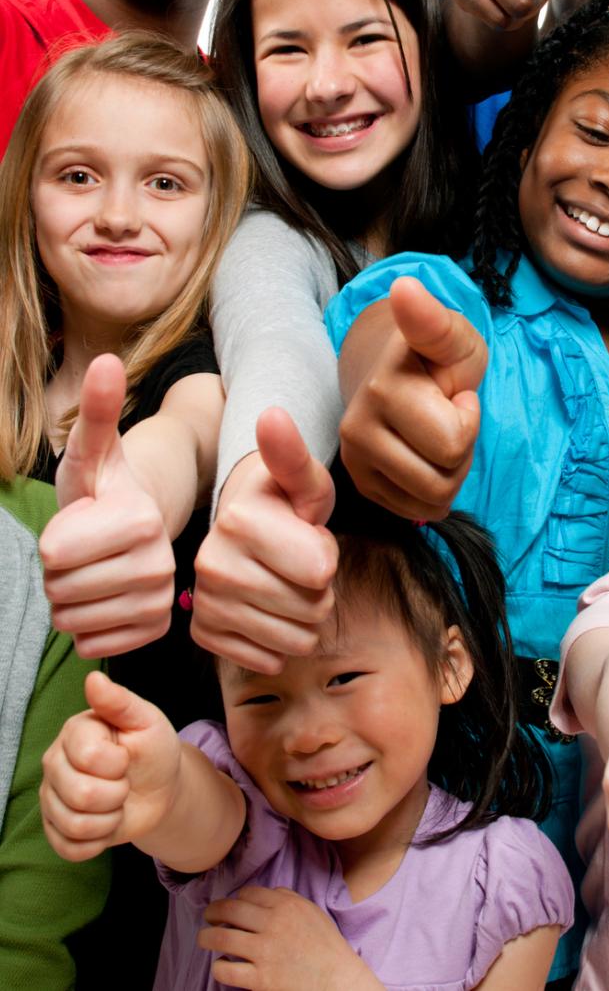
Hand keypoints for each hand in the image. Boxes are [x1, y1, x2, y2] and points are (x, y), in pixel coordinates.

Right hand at [40, 670, 179, 860]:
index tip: (128, 756)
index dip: (118, 764)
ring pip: (75, 824)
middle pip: (79, 795)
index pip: (88, 758)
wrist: (160, 788)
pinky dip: (99, 840)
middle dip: (117, 793)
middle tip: (125, 781)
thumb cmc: (153, 748)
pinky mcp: (55, 829)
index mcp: (75, 731)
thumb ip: (120, 701)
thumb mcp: (146, 721)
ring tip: (118, 800)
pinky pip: (71, 849)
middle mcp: (54, 763)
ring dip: (110, 817)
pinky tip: (108, 821)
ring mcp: (51, 797)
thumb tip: (92, 677)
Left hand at [41, 354, 174, 655]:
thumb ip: (98, 411)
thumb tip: (106, 360)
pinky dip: (88, 627)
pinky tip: (104, 599)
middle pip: (61, 590)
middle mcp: (160, 563)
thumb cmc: (107, 489)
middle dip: (59, 572)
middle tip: (85, 549)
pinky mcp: (156, 629)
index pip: (54, 554)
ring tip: (94, 571)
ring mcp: (160, 600)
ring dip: (70, 600)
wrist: (142, 525)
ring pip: (73, 621)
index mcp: (141, 520)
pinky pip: (93, 644)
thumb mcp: (93, 452)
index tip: (81, 521)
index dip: (53, 538)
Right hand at [192, 409, 336, 674]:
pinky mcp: (205, 634)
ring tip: (288, 584)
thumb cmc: (286, 503)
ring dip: (304, 616)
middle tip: (299, 562)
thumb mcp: (304, 479)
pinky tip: (271, 611)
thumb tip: (271, 414)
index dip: (327, 555)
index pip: (321, 571)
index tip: (307, 535)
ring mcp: (204, 602)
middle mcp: (211, 564)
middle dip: (319, 588)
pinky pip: (269, 659)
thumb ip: (294, 454)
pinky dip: (280, 641)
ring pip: (295, 638)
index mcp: (238, 522)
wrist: (247, 529)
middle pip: (311, 607)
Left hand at [199, 887, 382, 989]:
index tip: (230, 905)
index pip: (249, 894)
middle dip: (213, 912)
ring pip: (221, 938)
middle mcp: (273, 924)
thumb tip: (268, 892)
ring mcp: (264, 952)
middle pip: (230, 910)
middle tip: (208, 917)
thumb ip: (290, 899)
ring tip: (204, 938)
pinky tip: (221, 965)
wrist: (336, 980)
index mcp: (287, 906)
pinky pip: (226, 969)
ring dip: (207, 937)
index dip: (235, 898)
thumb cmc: (326, 946)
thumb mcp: (312, 913)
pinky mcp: (259, 979)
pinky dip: (218, 966)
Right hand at [338, 278, 485, 520]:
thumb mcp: (453, 336)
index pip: (453, 442)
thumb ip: (434, 320)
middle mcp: (357, 425)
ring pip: (430, 499)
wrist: (396, 370)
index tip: (452, 391)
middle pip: (443, 478)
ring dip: (448, 472)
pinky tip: (423, 455)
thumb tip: (405, 286)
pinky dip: (430, 490)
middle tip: (449, 416)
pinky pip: (414, 510)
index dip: (468, 418)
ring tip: (437, 434)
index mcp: (384, 387)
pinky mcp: (358, 481)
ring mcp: (353, 456)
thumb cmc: (436, 357)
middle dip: (461, 451)